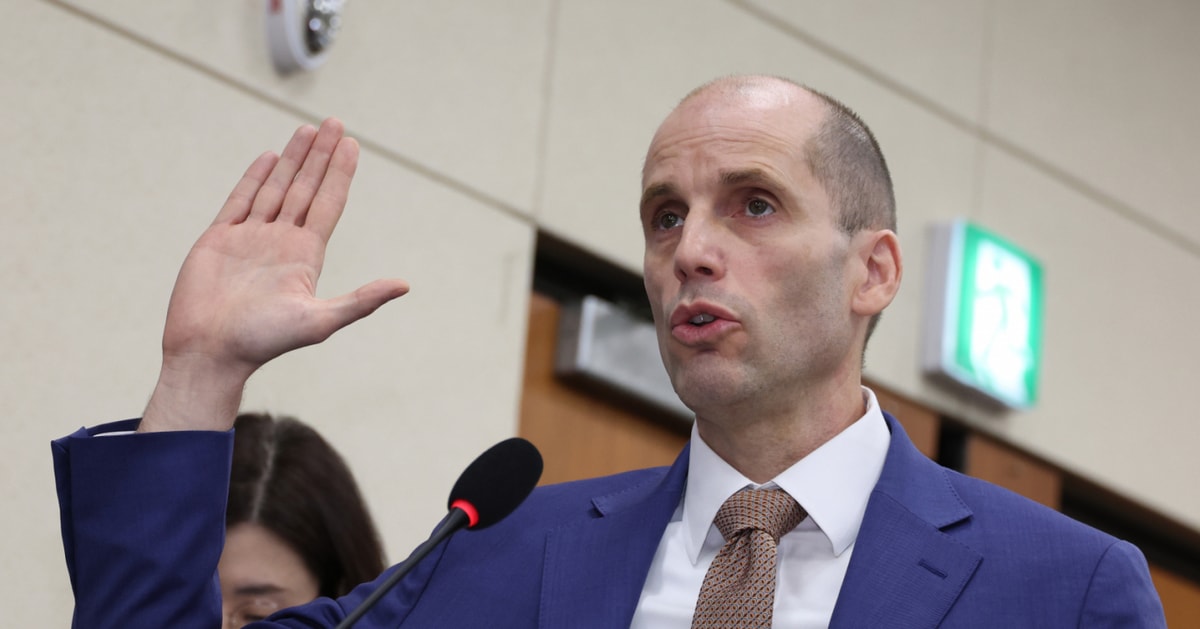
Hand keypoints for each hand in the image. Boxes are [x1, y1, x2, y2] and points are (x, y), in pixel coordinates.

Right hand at [140, 118, 408, 431]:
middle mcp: (281, 242)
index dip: (340, 174)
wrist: (209, 352)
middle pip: (306, 188)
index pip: (328, 203)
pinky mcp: (219, 240)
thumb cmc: (263, 341)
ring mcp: (250, 238)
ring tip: (308, 129)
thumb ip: (361, 301)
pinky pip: (240, 200)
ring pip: (276, 188)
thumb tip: (405, 285)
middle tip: (335, 122)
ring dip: (293, 159)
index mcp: (306, 256)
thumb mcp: (320, 321)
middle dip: (321, 156)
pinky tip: (271, 157)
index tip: (353, 144)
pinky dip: (255, 178)